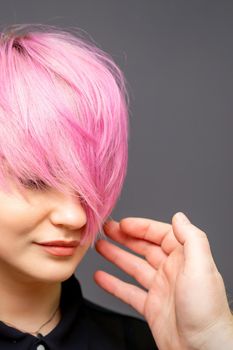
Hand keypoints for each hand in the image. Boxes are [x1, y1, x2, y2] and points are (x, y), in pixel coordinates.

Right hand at [94, 212, 232, 349]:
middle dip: (125, 237)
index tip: (123, 223)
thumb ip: (191, 238)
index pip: (160, 234)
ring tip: (99, 246)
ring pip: (133, 267)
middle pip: (144, 248)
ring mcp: (160, 288)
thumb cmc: (206, 311)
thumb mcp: (201, 267)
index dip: (141, 227)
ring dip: (116, 256)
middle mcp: (171, 271)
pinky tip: (101, 277)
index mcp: (184, 258)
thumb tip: (178, 217)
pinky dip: (113, 284)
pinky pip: (128, 291)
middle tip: (106, 230)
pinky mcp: (151, 307)